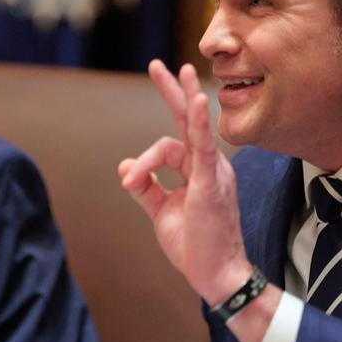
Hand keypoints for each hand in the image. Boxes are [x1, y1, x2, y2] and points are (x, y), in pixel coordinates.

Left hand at [118, 60, 253, 303]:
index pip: (170, 145)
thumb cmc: (195, 246)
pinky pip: (205, 146)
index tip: (128, 178)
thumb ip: (145, 186)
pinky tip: (197, 98)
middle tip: (158, 65)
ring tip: (162, 105)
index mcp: (199, 171)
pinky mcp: (211, 184)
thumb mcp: (162, 212)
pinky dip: (200, 121)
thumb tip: (125, 163)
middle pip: (188, 121)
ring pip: (184, 136)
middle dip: (173, 91)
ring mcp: (213, 173)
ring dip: (167, 127)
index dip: (144, 159)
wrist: (216, 276)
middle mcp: (209, 166)